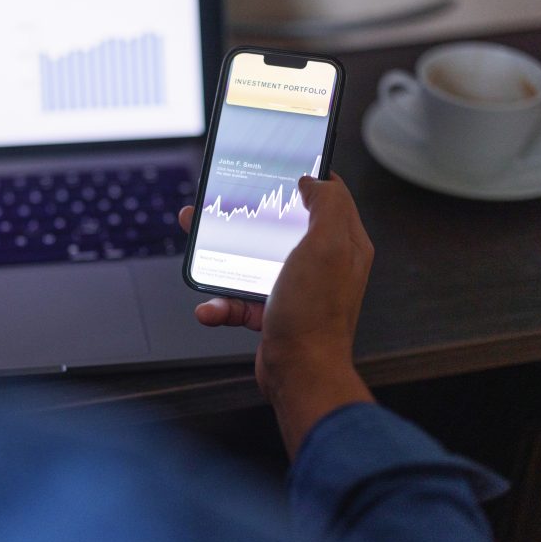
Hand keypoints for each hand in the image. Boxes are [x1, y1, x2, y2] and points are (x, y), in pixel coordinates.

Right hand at [179, 173, 374, 456]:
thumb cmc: (316, 316)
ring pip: (253, 259)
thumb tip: (315, 180)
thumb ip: (327, 205)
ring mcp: (295, 289)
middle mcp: (322, 264)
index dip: (304, 177)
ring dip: (221, 257)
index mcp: (343, 243)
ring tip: (197, 249)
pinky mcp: (272, 312)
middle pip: (280, 225)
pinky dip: (221, 303)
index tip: (277, 166)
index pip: (328, 197)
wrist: (299, 375)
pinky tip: (211, 306)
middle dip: (247, 215)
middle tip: (219, 204)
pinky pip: (239, 298)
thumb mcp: (328, 246)